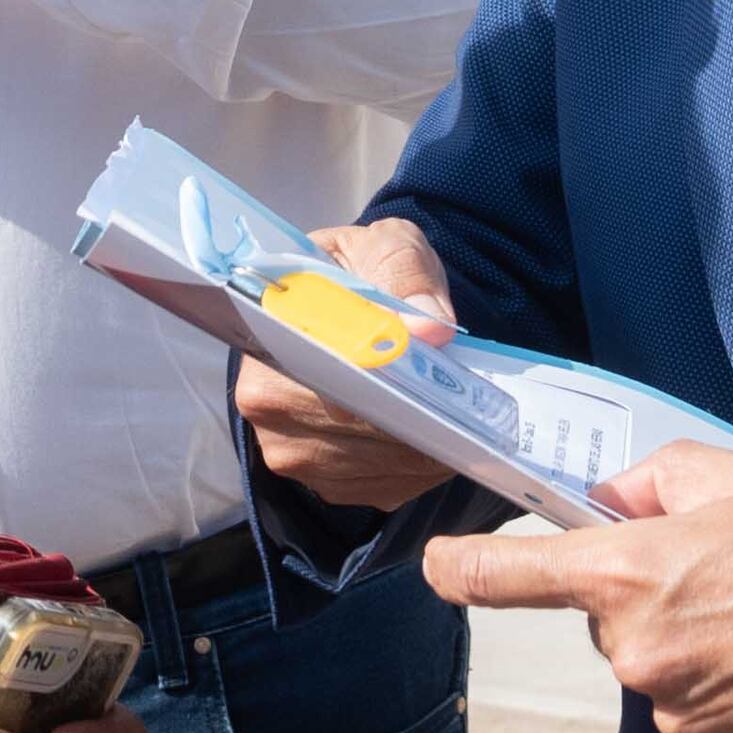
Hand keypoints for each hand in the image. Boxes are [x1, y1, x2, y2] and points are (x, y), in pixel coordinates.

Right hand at [231, 219, 463, 512]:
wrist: (354, 297)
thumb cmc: (364, 269)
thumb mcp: (388, 245)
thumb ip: (408, 276)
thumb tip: (431, 331)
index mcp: (266, 339)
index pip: (326, 376)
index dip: (384, 385)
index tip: (432, 386)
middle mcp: (265, 406)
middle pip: (356, 430)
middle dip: (415, 418)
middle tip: (467, 404)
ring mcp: (291, 452)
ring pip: (375, 465)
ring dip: (424, 448)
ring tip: (460, 417)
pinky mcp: (324, 482)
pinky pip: (384, 487)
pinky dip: (421, 469)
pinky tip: (442, 439)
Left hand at [425, 442, 732, 732]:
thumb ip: (652, 484)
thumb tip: (609, 504)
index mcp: (633, 573)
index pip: (514, 577)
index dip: (466, 571)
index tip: (437, 568)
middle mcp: (644, 656)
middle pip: (615, 634)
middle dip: (658, 610)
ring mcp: (686, 721)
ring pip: (666, 689)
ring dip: (703, 666)